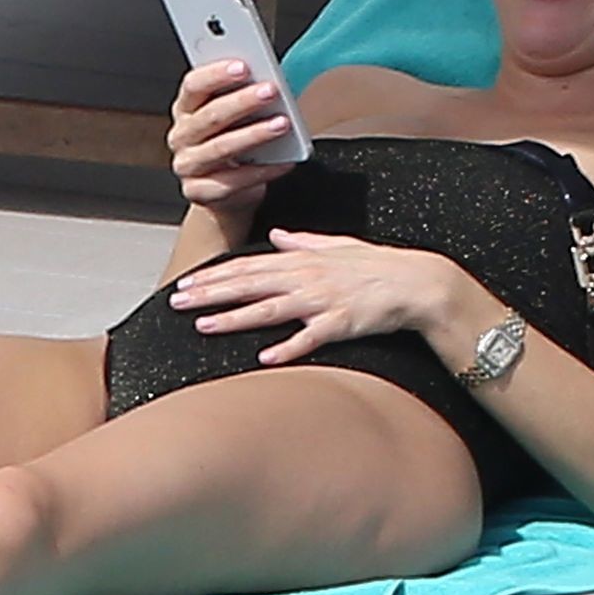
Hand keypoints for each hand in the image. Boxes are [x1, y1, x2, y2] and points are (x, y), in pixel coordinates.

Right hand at [167, 60, 296, 213]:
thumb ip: (243, 96)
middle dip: (242, 102)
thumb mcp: (234, 117)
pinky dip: (262, 171)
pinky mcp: (198, 191)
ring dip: (254, 134)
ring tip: (282, 124)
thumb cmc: (233, 144)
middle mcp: (182, 135)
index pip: (194, 85)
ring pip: (221, 148)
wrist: (226, 193)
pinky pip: (232, 182)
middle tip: (271, 91)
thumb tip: (268, 80)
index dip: (216, 74)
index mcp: (186, 108)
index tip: (244, 65)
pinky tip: (284, 162)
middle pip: (209, 116)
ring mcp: (187, 165)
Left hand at [168, 229, 454, 362]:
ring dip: (234, 318)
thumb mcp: (337, 246)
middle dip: (210, 293)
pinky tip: (264, 357)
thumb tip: (280, 236)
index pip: (247, 266)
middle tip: (176, 301)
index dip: (214, 275)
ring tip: (203, 326)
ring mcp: (322, 300)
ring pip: (269, 309)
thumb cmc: (377, 266)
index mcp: (301, 260)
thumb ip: (304, 242)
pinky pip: (310, 338)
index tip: (186, 283)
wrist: (416, 282)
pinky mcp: (341, 323)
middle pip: (249, 284)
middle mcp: (306, 277)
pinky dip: (287, 347)